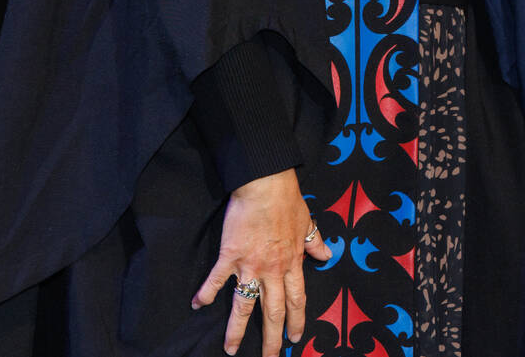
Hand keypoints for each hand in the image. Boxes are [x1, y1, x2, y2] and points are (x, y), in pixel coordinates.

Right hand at [192, 168, 330, 354]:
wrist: (265, 184)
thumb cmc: (287, 201)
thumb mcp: (307, 223)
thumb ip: (315, 243)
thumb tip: (327, 256)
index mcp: (292, 262)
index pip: (296, 299)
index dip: (296, 320)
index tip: (294, 338)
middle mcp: (272, 270)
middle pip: (273, 311)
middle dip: (271, 338)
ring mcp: (250, 265)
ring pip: (244, 305)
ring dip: (237, 330)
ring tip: (231, 349)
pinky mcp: (230, 256)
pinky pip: (217, 279)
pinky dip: (206, 293)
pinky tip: (197, 305)